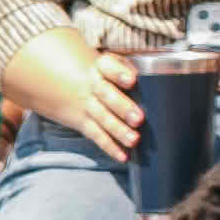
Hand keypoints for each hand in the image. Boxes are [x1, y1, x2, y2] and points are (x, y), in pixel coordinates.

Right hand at [10, 30, 140, 161]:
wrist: (58, 82)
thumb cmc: (97, 73)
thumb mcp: (105, 63)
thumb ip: (127, 68)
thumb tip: (161, 78)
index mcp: (99, 67)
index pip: (107, 66)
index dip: (119, 73)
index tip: (132, 80)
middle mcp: (91, 86)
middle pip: (106, 95)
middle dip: (122, 107)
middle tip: (138, 119)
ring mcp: (86, 105)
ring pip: (102, 118)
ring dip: (118, 130)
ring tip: (134, 140)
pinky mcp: (83, 123)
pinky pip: (96, 135)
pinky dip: (110, 147)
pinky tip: (123, 156)